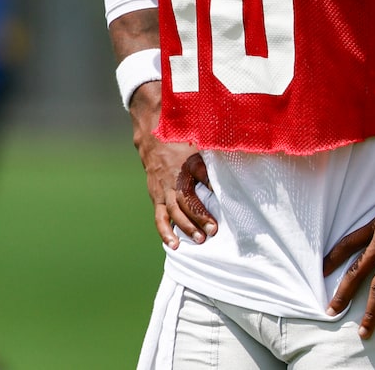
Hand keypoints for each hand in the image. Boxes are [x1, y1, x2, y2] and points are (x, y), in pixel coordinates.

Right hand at [130, 82, 217, 248]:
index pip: (194, 192)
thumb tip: (222, 183)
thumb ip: (209, 164)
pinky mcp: (155, 194)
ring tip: (193, 242)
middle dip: (195, 221)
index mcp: (182, 167)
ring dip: (181, 228)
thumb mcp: (198, 145)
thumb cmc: (180, 138)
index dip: (204, 208)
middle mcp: (170, 180)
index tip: (216, 222)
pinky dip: (165, 230)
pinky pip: (158, 215)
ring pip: (169, 213)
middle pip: (182, 205)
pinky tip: (172, 244)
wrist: (151, 130)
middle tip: (209, 234)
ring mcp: (160, 188)